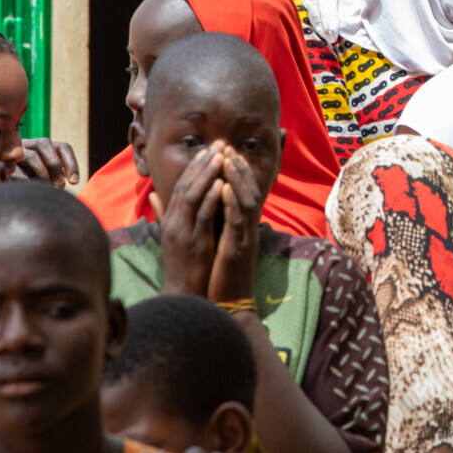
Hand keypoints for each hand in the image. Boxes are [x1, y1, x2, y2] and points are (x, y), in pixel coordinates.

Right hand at [13, 138, 80, 185]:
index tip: (75, 181)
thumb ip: (56, 178)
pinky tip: (29, 189)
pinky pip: (15, 169)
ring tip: (45, 188)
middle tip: (60, 184)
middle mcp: (27, 145)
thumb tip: (66, 184)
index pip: (62, 147)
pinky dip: (25, 180)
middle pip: (44, 143)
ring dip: (42, 173)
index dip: (71, 162)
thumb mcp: (44, 179)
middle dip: (55, 165)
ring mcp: (11, 152)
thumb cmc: (27, 185)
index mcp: (43, 148)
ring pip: (31, 156)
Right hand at [152, 141, 225, 297]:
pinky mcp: (195, 242)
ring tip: (221, 156)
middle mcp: (174, 222)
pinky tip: (221, 184)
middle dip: (203, 163)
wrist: (183, 293)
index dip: (194, 166)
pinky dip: (211, 198)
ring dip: (207, 174)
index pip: (181, 186)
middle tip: (219, 144)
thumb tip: (154, 194)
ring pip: (193, 196)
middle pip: (186, 185)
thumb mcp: (169, 236)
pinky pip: (203, 216)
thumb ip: (163, 214)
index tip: (209, 149)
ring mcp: (183, 232)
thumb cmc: (181, 264)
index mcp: (171, 220)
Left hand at [207, 147, 262, 303]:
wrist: (228, 305)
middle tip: (227, 147)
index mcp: (242, 228)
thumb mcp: (217, 245)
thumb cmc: (220, 277)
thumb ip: (213, 224)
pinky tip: (222, 188)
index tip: (226, 152)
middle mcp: (247, 229)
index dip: (237, 171)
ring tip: (227, 159)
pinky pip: (236, 222)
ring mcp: (245, 238)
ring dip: (236, 179)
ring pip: (245, 201)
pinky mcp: (237, 249)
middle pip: (248, 191)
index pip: (243, 192)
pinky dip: (231, 203)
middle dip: (238, 168)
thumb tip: (203, 208)